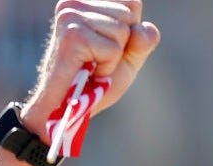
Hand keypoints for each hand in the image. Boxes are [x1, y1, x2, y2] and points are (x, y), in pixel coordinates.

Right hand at [22, 0, 160, 136]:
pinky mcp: (72, 35)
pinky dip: (107, 67)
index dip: (129, 32)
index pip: (132, 2)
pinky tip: (88, 71)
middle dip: (121, 44)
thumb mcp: (127, 58)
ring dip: (113, 58)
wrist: (67, 109)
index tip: (105, 47)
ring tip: (91, 65)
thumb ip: (142, 41)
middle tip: (97, 60)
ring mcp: (70, 16)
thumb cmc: (95, 83)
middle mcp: (73, 2)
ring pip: (123, 31)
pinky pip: (113, 49)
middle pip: (129, 14)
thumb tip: (145, 29)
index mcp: (85, 1)